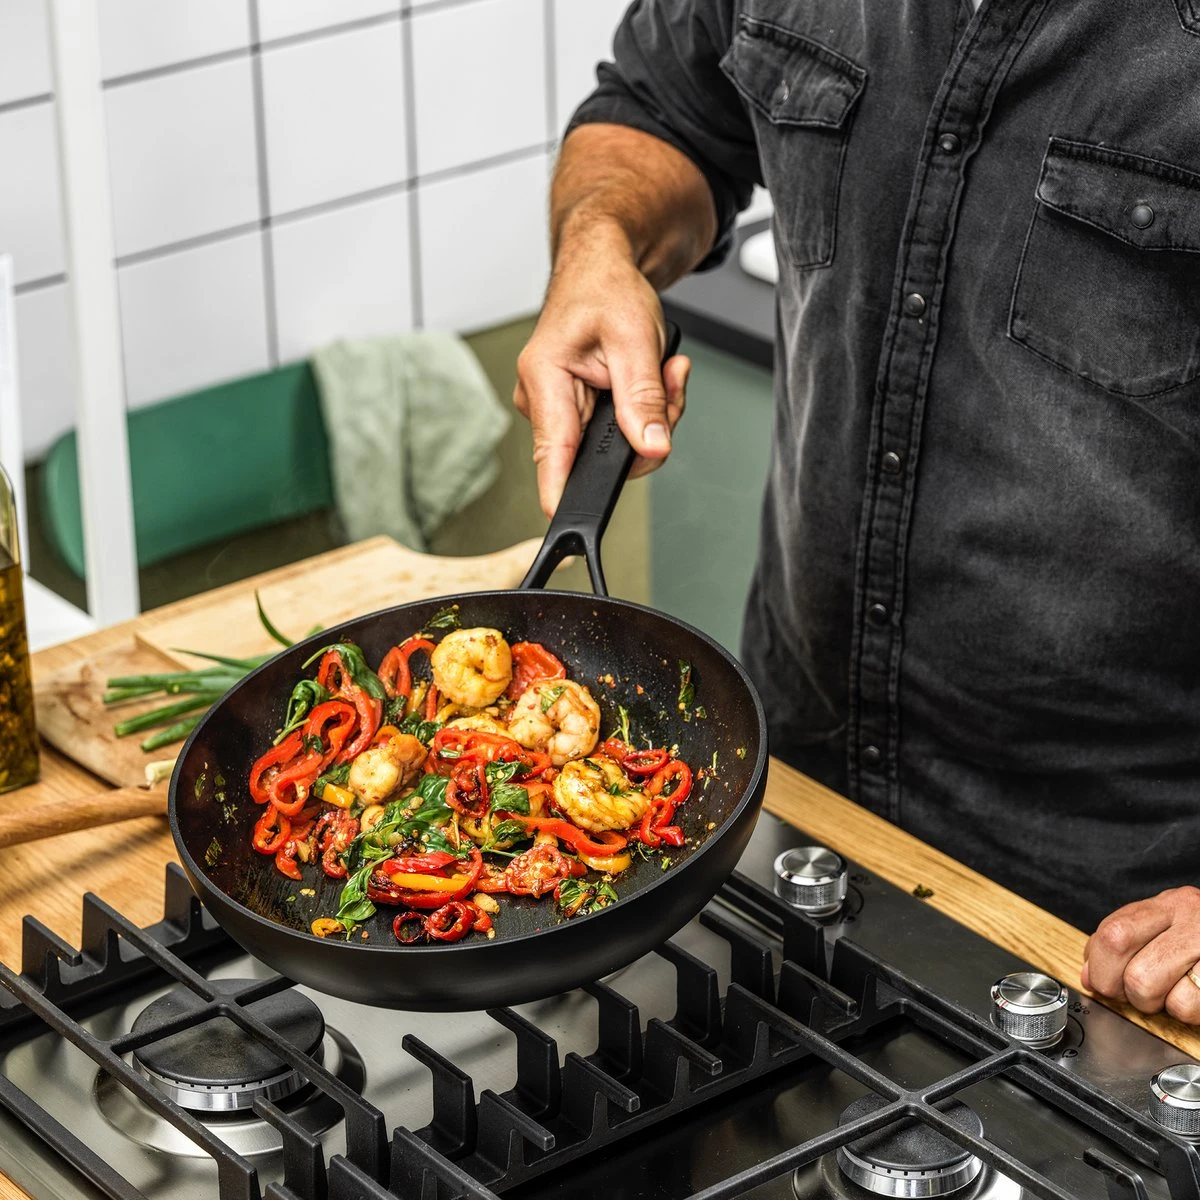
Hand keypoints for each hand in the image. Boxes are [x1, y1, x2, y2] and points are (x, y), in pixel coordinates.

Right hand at [514, 232, 688, 517]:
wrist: (601, 268)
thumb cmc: (605, 290)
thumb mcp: (635, 339)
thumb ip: (644, 399)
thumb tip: (651, 448)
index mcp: (545, 380)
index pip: (553, 455)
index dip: (563, 497)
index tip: (568, 528)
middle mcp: (544, 400)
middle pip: (598, 454)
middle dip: (646, 428)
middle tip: (667, 382)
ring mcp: (560, 409)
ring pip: (615, 445)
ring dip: (652, 415)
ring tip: (662, 371)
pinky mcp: (578, 412)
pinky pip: (618, 432)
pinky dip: (644, 411)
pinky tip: (654, 378)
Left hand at [1082, 886, 1199, 1021]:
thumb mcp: (1171, 931)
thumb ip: (1129, 945)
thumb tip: (1090, 973)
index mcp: (1170, 905)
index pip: (1111, 932)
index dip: (1100, 966)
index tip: (1105, 982)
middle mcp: (1192, 917)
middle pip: (1124, 957)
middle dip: (1125, 989)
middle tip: (1144, 994)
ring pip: (1148, 985)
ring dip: (1158, 1003)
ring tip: (1177, 994)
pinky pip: (1187, 1004)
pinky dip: (1189, 1012)